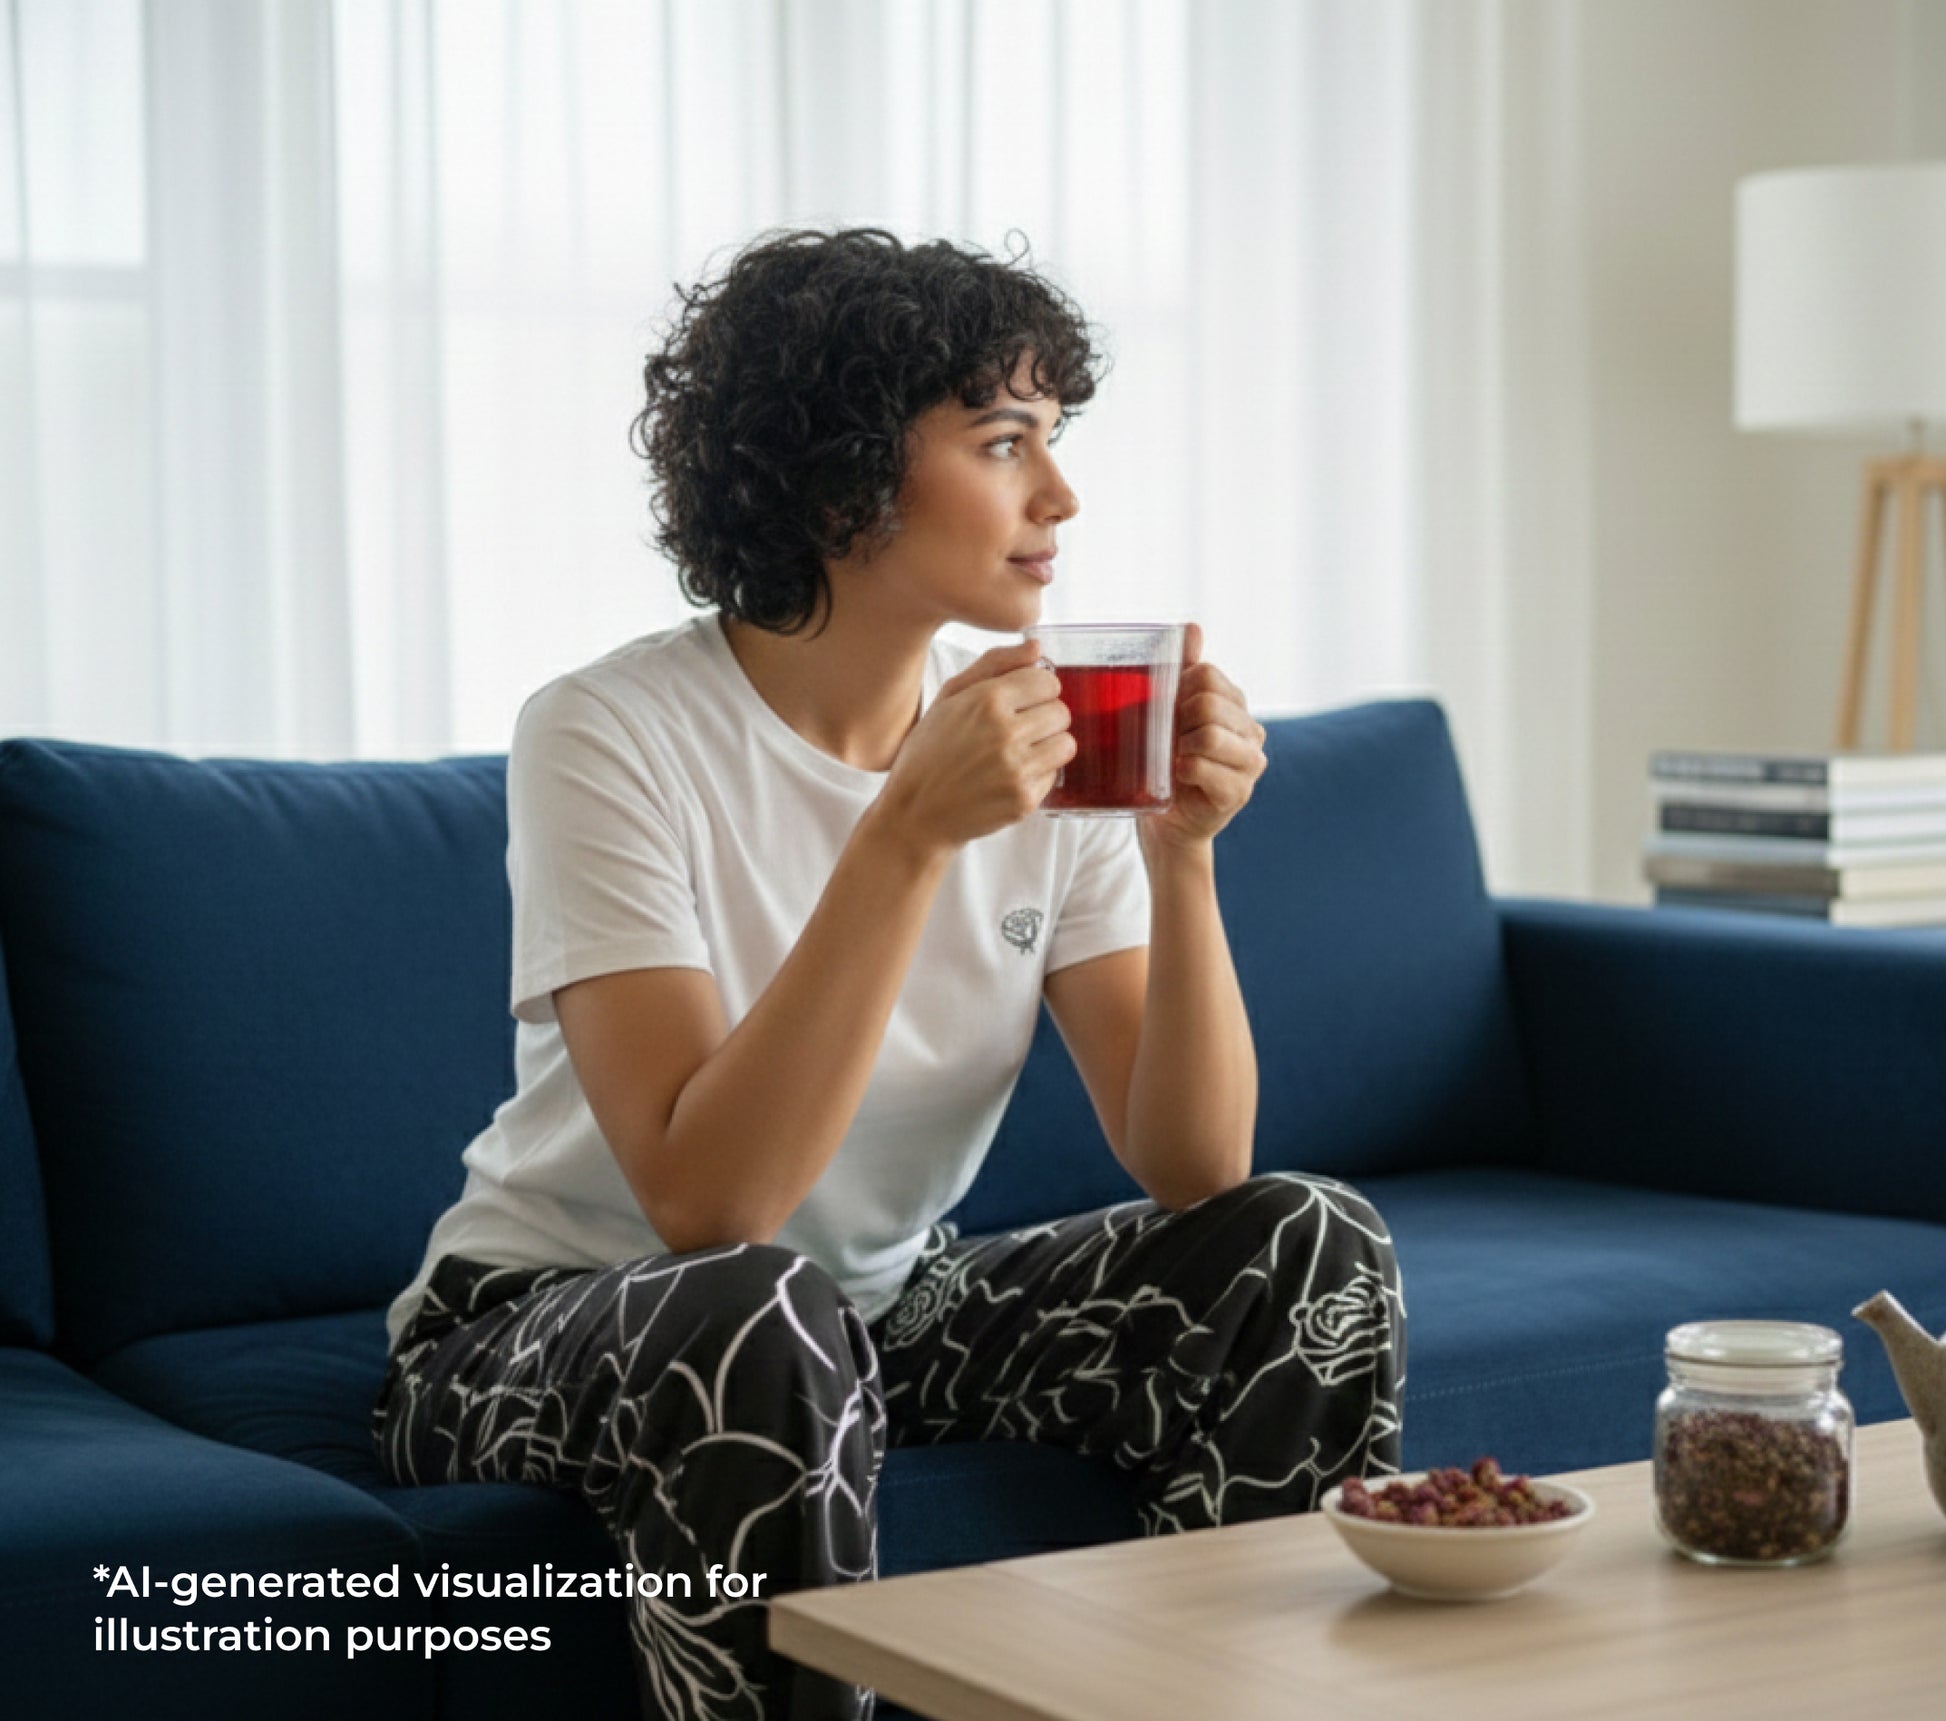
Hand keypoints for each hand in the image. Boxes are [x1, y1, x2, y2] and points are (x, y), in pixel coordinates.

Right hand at [873, 639, 1074, 855]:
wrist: (916, 814)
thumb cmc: (929, 752)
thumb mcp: (949, 697)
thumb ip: (994, 665)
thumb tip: (1036, 648)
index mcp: (987, 701)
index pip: (1048, 682)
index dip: (1036, 690)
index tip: (1022, 701)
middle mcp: (1005, 733)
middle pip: (1061, 711)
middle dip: (1044, 717)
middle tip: (1018, 730)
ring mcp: (1017, 769)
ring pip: (1066, 743)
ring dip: (1048, 745)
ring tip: (1019, 752)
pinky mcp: (1024, 799)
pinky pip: (1055, 774)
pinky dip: (1038, 774)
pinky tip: (1010, 776)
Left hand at [1141, 623, 1266, 854]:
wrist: (1167, 822)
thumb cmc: (1165, 764)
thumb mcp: (1168, 712)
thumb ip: (1183, 669)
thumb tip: (1192, 627)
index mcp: (1236, 706)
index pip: (1208, 676)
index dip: (1179, 689)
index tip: (1166, 711)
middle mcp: (1252, 731)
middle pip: (1209, 703)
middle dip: (1177, 719)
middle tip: (1166, 740)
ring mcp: (1251, 763)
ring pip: (1209, 734)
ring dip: (1179, 746)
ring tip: (1172, 759)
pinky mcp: (1239, 792)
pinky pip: (1201, 767)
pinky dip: (1181, 770)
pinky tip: (1177, 778)